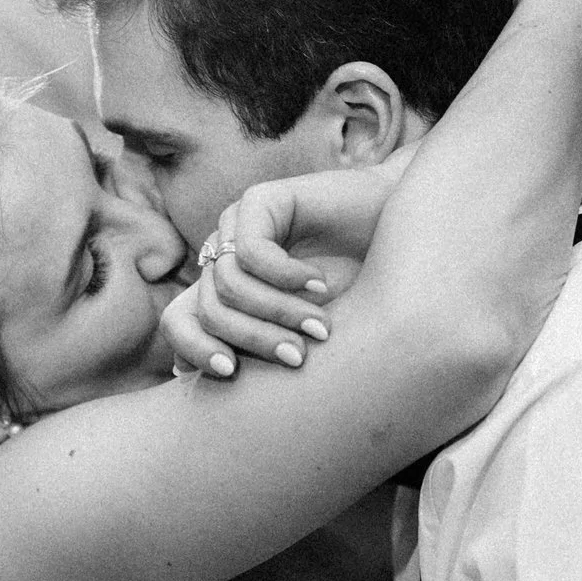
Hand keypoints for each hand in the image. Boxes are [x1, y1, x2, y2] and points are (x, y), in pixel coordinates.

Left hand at [161, 159, 403, 378]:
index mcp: (224, 293)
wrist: (402, 239)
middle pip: (206, 310)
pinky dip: (286, 277)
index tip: (231, 374)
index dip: (195, 350)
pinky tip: (320, 283)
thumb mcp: (306, 338)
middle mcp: (224, 258)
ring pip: (228, 285)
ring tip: (322, 325)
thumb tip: (186, 379)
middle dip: (252, 340)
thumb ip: (259, 355)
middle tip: (298, 358)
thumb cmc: (359, 295)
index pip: (179, 322)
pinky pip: (250, 251)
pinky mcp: (259, 201)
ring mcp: (237, 227)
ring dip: (278, 312)